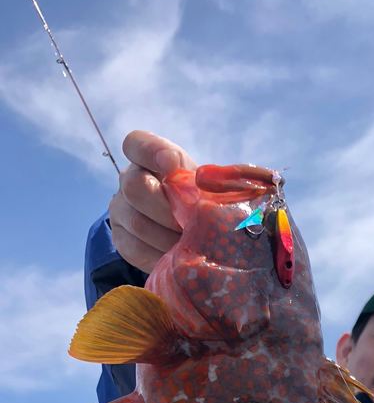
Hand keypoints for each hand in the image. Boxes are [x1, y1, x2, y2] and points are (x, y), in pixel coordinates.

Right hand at [108, 130, 197, 272]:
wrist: (183, 231)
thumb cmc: (198, 201)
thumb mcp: (204, 186)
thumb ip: (207, 181)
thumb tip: (223, 186)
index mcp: (147, 160)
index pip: (137, 144)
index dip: (153, 152)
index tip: (173, 165)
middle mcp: (128, 180)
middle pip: (136, 188)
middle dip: (168, 209)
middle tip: (192, 224)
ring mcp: (121, 210)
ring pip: (138, 223)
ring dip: (169, 237)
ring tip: (192, 245)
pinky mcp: (121, 239)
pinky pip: (136, 249)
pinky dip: (160, 256)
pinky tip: (178, 258)